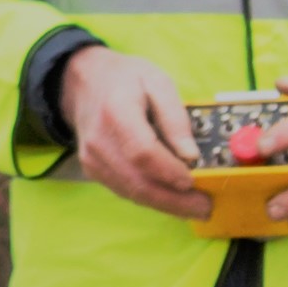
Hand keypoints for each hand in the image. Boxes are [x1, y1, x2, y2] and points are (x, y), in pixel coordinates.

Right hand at [61, 49, 208, 219]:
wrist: (82, 82)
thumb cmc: (123, 79)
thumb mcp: (157, 82)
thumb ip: (175, 117)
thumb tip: (191, 154)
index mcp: (116, 112)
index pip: (143, 152)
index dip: (170, 171)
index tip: (194, 180)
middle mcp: (99, 140)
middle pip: (138, 181)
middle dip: (175, 200)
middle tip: (204, 207)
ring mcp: (93, 158)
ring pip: (132, 192)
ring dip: (166, 204)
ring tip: (195, 206)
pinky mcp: (93, 169)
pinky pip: (125, 190)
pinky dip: (151, 198)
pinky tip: (173, 199)